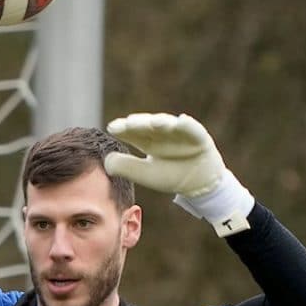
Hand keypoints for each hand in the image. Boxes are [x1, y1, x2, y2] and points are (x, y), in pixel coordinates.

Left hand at [104, 113, 253, 230]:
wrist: (198, 185)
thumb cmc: (171, 176)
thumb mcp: (146, 174)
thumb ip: (127, 167)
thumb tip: (106, 161)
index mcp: (148, 141)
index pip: (133, 132)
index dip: (123, 129)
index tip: (112, 128)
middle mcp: (162, 134)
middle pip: (148, 126)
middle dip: (139, 124)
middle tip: (129, 123)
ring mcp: (181, 134)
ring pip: (169, 126)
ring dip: (162, 123)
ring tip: (154, 123)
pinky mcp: (199, 138)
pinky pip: (193, 130)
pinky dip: (188, 126)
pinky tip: (181, 121)